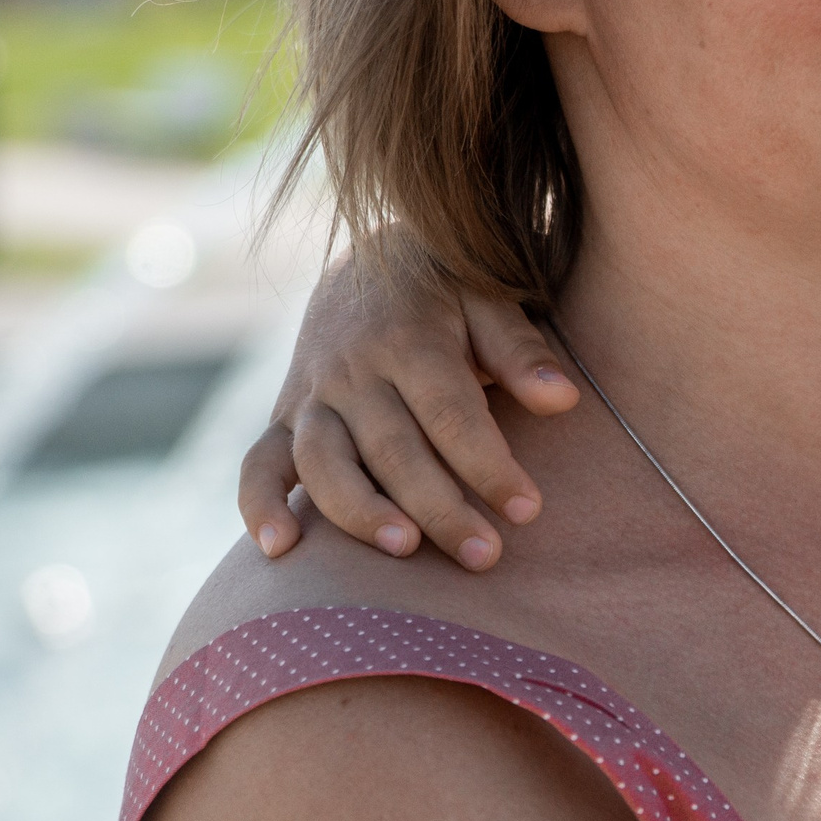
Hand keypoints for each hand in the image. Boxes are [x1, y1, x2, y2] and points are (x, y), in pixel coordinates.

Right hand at [237, 246, 576, 569]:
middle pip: (394, 450)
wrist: (369, 264)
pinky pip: (258, 465)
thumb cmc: (449, 292)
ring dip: (359, 512)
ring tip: (405, 550)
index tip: (527, 510)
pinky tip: (280, 550)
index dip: (488, 465)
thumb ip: (521, 352)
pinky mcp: (283, 419)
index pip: (451, 414)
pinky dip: (259, 506)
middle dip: (439, 507)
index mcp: (410, 340)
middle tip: (485, 556)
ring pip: (325, 463)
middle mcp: (353, 372)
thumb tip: (563, 400)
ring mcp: (311, 397)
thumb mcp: (490, 300)